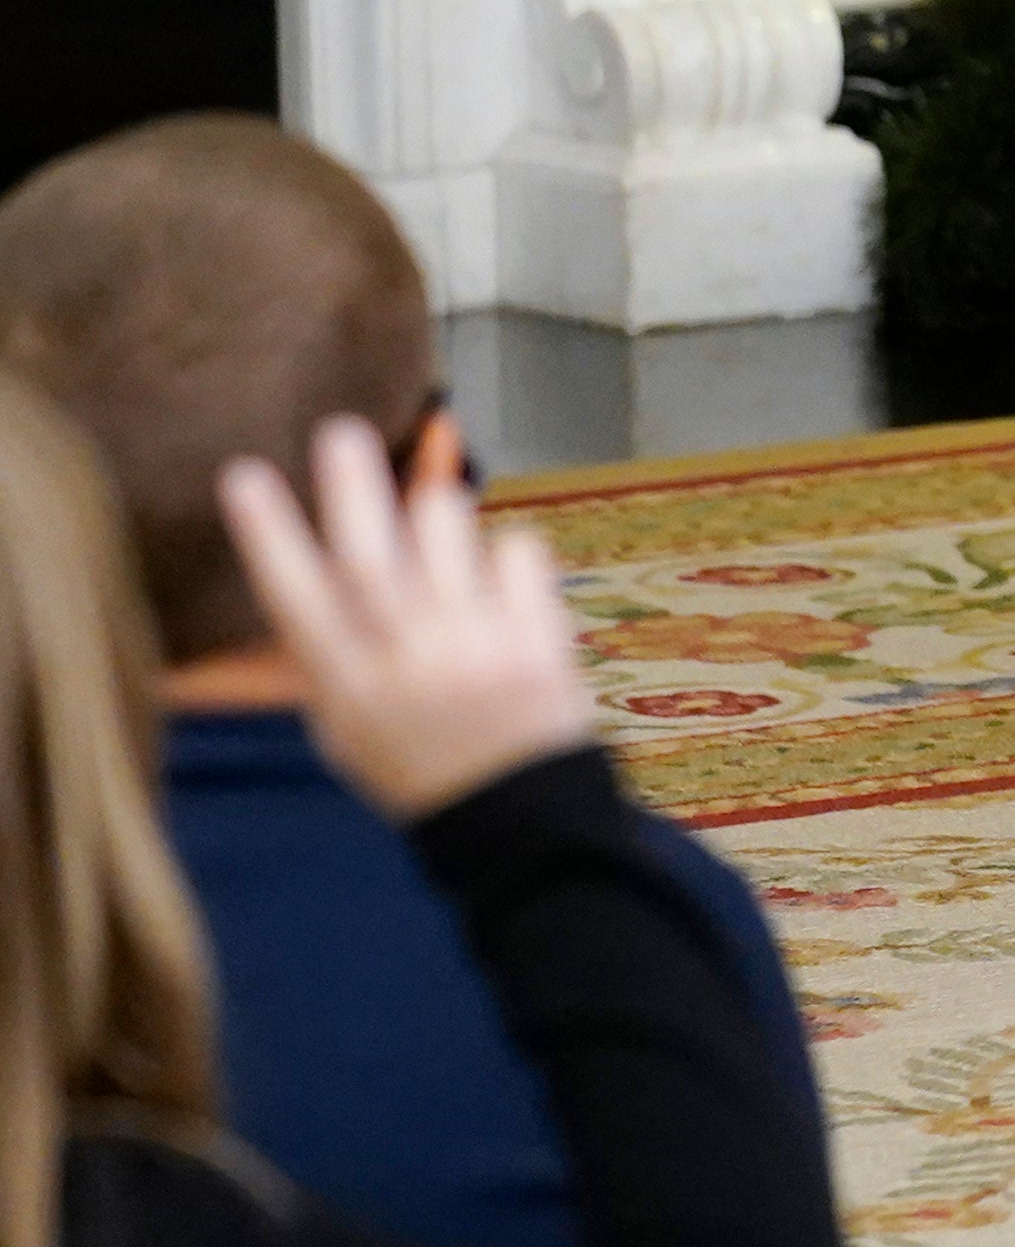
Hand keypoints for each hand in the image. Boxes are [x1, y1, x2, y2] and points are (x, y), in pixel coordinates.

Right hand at [216, 414, 599, 820]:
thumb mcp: (348, 728)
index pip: (297, 599)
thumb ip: (330, 655)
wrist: (516, 816)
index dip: (268, 535)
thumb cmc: (418, 765)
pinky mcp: (539, 637)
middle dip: (351, 489)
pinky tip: (499, 571)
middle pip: (372, 557)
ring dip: (439, 508)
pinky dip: (509, 549)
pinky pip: (520, 553)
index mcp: (349, 687)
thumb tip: (316, 568)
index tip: (243, 475)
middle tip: (339, 430)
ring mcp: (476, 646)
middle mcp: (407, 661)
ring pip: (452, 538)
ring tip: (430, 500)